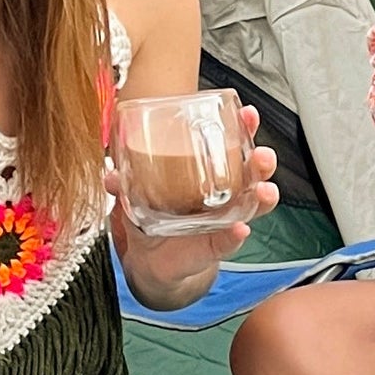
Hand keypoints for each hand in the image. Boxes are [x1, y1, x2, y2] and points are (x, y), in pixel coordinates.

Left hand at [108, 106, 277, 308]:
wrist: (152, 260)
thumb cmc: (154, 216)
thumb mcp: (139, 195)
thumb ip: (126, 184)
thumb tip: (111, 174)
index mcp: (210, 172)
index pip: (234, 145)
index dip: (244, 128)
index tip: (248, 114)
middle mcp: (226, 193)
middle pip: (253, 173)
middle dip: (262, 162)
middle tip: (262, 155)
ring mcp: (226, 220)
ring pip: (254, 206)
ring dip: (263, 197)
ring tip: (264, 191)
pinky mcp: (217, 245)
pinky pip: (231, 241)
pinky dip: (236, 236)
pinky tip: (240, 230)